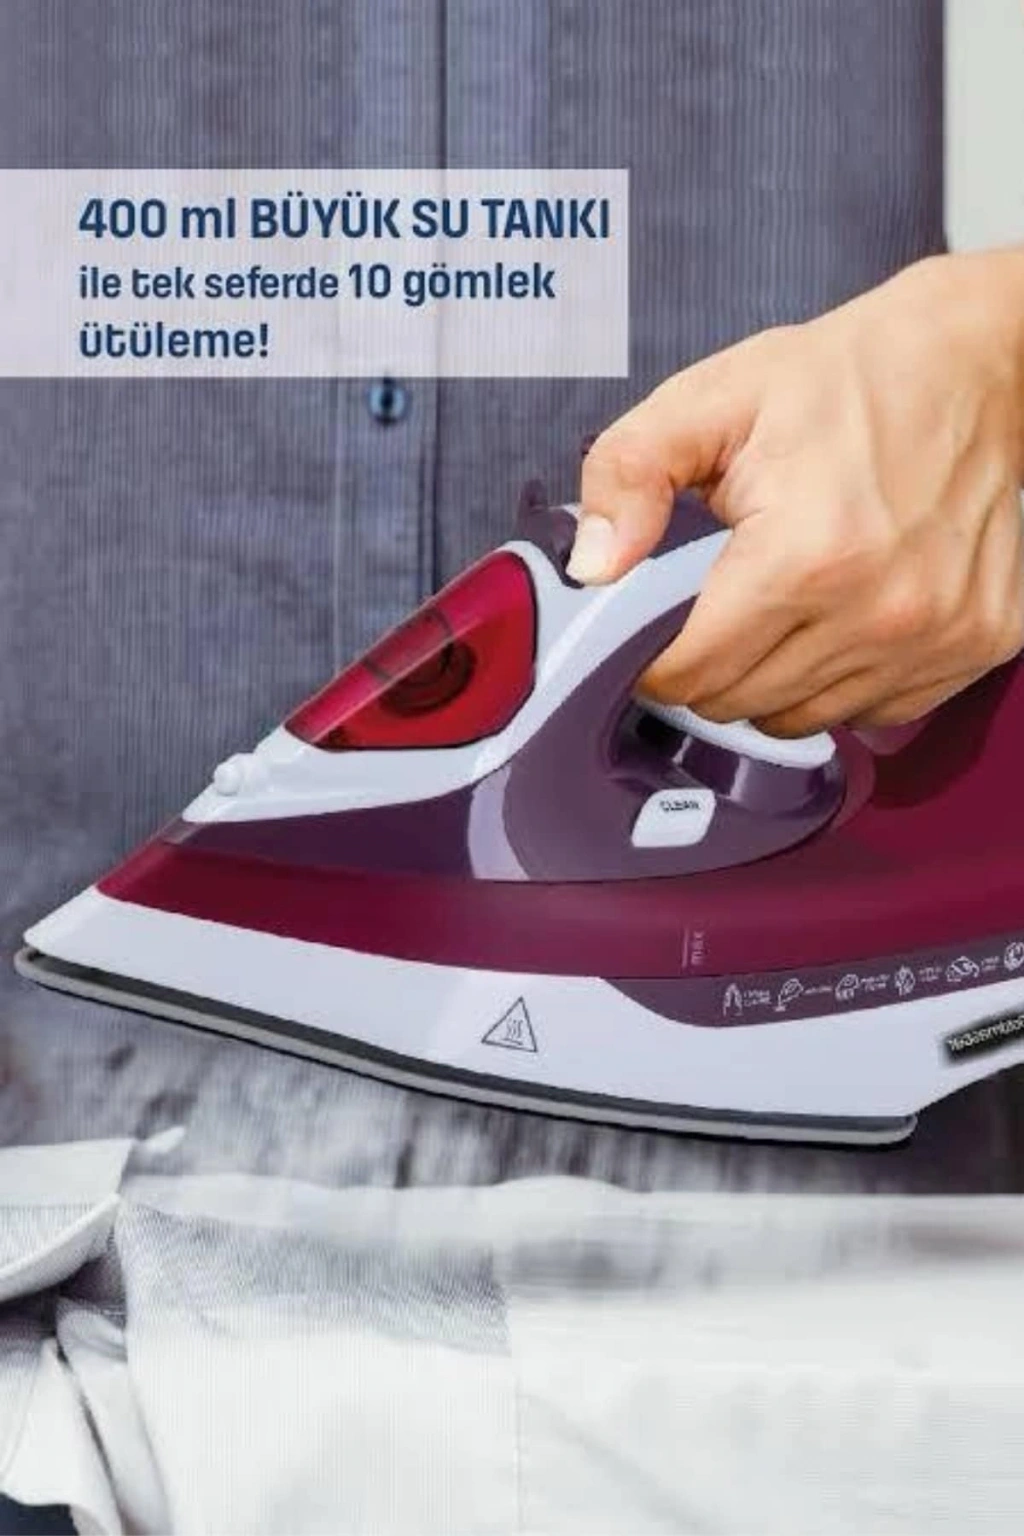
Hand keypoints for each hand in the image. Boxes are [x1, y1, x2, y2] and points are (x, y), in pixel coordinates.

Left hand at [569, 251, 1023, 734]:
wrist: (981, 362)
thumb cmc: (851, 378)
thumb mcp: (712, 399)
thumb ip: (628, 476)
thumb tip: (591, 567)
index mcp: (805, 556)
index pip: (692, 672)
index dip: (651, 657)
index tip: (648, 630)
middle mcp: (878, 612)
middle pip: (741, 703)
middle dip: (705, 666)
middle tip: (710, 605)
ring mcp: (936, 638)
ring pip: (804, 718)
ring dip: (770, 679)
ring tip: (775, 607)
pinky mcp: (977, 645)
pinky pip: (874, 710)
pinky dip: (840, 681)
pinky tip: (836, 619)